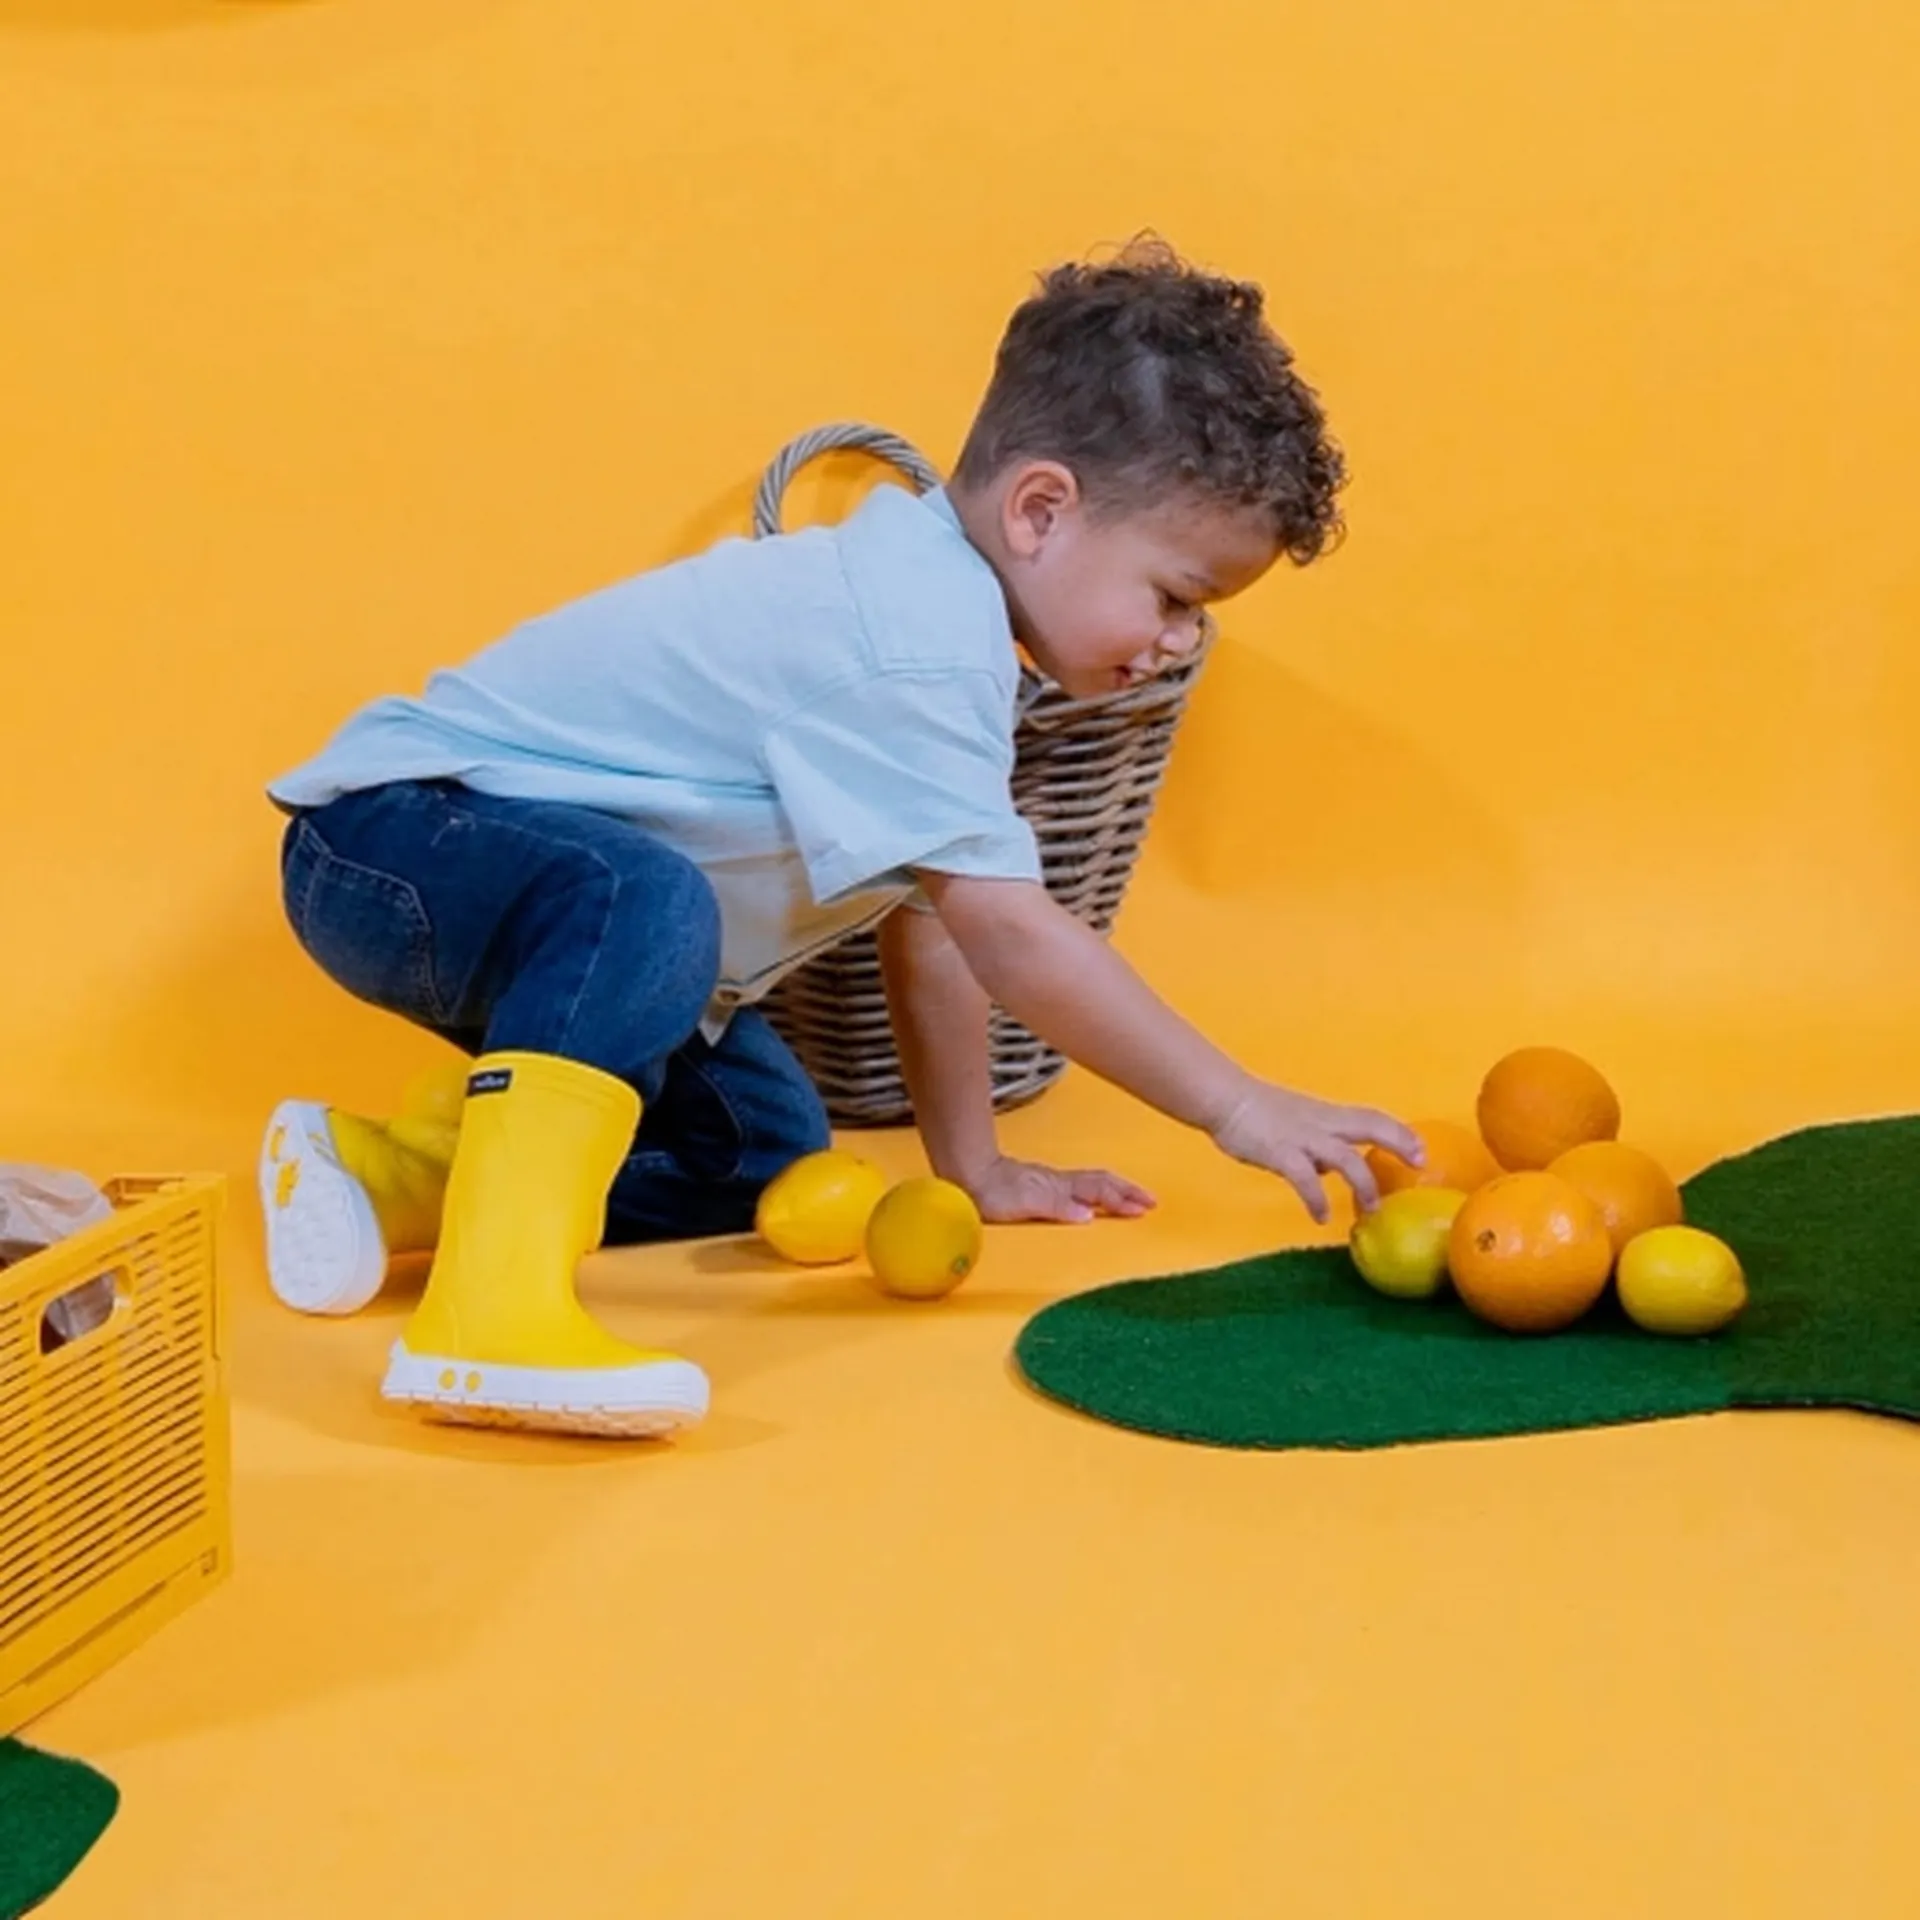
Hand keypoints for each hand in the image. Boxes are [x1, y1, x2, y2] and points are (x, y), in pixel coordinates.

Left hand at [959, 1154, 1156, 1225]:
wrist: (968, 1175)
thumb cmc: (993, 1192)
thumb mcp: (1027, 1203)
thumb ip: (1058, 1206)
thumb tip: (1089, 1215)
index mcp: (1061, 1186)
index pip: (1100, 1190)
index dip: (1123, 1198)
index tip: (1146, 1207)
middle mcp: (1059, 1183)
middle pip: (1100, 1183)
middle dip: (1126, 1191)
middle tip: (1149, 1201)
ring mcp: (1050, 1183)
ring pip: (1090, 1183)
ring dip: (1112, 1191)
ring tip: (1129, 1198)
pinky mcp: (1039, 1187)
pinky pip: (1076, 1187)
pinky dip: (1093, 1192)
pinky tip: (1089, 1200)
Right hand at [1209, 1082, 1422, 1224]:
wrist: (1224, 1098)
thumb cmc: (1256, 1111)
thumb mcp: (1296, 1124)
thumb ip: (1316, 1145)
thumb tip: (1328, 1171)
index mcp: (1326, 1115)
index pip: (1372, 1118)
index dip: (1399, 1132)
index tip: (1421, 1150)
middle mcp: (1322, 1123)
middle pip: (1371, 1125)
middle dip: (1398, 1141)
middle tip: (1419, 1161)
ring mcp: (1303, 1138)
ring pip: (1346, 1158)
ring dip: (1363, 1184)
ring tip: (1371, 1209)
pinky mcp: (1281, 1153)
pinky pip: (1305, 1180)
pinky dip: (1316, 1199)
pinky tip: (1319, 1217)